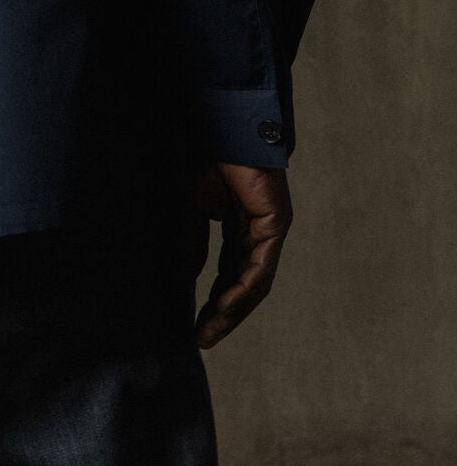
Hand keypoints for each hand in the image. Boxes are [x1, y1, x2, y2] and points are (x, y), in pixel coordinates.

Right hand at [188, 161, 292, 349]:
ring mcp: (270, 229)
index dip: (214, 300)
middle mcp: (258, 231)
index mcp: (239, 225)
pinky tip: (222, 305)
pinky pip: (259, 265)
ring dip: (232, 309)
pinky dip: (241, 288)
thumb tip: (189, 279)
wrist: (221, 127)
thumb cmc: (206, 159)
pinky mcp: (275, 223)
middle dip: (223, 313)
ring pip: (255, 282)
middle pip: (244, 284)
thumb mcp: (192, 209)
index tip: (195, 325)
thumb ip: (195, 243)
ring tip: (210, 330)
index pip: (230, 273)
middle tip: (203, 338)